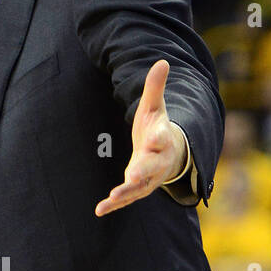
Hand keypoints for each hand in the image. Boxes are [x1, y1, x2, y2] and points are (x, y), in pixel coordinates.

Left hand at [94, 60, 187, 217]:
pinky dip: (115, 204)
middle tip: (135, 175)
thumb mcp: (155, 107)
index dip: (160, 137)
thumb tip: (162, 61)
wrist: (170, 156)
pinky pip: (127, 198)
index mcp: (162, 138)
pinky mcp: (138, 189)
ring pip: (139, 187)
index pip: (163, 137)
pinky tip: (100, 210)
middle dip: (144, 171)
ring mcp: (149, 178)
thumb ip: (155, 87)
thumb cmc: (157, 128)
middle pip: (152, 166)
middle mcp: (157, 161)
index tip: (156, 137)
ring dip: (126, 192)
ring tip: (112, 198)